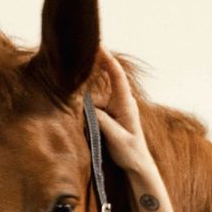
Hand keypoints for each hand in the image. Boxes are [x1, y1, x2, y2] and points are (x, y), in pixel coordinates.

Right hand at [93, 48, 156, 175]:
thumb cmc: (131, 153)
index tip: (97, 44)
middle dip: (87, 87)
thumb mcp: (116, 138)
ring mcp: (116, 109)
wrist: (138, 166)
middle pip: (99, 88)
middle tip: (73, 83)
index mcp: (125, 104)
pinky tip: (83, 124)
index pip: (116, 75)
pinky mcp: (111, 116)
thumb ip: (102, 121)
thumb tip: (87, 107)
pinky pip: (96, 110)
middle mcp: (121, 102)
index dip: (106, 58)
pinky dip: (88, 114)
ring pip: (94, 101)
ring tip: (85, 121)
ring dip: (86, 108)